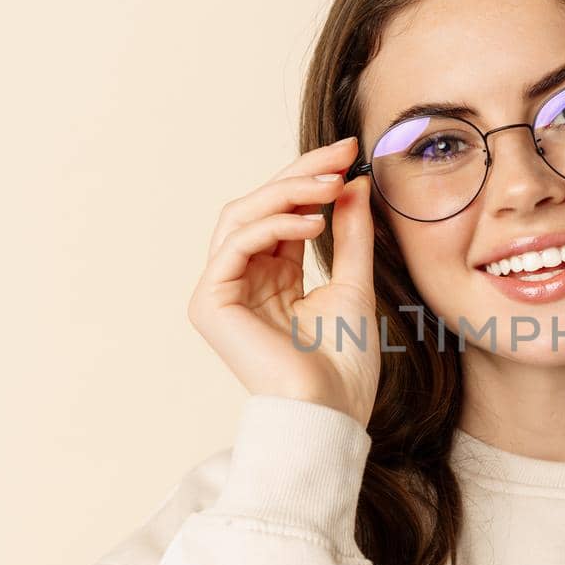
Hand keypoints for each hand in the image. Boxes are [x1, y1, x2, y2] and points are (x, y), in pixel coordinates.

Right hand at [187, 136, 378, 428]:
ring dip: (288, 193)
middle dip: (299, 174)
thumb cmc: (344, 363)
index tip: (349, 152)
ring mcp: (221, 291)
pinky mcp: (210, 303)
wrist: (332, 412)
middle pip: (258, 206)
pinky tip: (312, 222)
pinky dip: (273, 225)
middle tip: (341, 152)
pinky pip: (236, 244)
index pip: (283, 212)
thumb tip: (353, 182)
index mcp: (271, 276)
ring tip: (331, 184)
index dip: (311, 178)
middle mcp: (241, 279)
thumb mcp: (354, 283)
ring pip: (242, 217)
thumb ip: (349, 233)